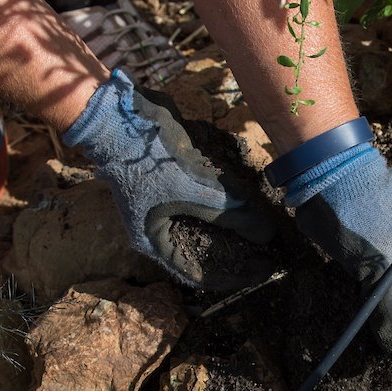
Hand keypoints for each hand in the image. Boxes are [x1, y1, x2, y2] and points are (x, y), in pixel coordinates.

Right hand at [63, 69, 274, 287]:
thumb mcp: (191, 190)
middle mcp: (160, 230)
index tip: (265, 269)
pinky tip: (252, 205)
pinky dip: (228, 207)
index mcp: (154, 242)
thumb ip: (229, 215)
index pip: (199, 275)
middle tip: (272, 252)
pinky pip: (208, 204)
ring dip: (236, 230)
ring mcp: (167, 207)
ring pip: (209, 228)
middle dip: (239, 254)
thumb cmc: (146, 158)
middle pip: (206, 253)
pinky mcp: (176, 186)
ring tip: (266, 229)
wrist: (120, 114)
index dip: (234, 276)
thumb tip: (266, 235)